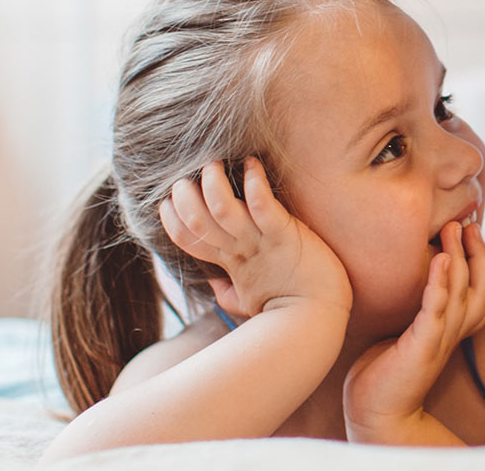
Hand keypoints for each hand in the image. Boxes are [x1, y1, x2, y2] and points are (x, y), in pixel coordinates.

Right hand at [159, 158, 351, 315]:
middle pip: (197, 220)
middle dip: (184, 196)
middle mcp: (239, 250)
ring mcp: (260, 242)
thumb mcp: (247, 301)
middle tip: (186, 178)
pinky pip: (262, 205)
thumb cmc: (289, 309)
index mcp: (229, 263)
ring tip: (213, 164)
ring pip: (222, 208)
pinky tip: (252, 164)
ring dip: (214, 183)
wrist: (317, 320)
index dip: (171, 217)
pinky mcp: (284, 235)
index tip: (168, 200)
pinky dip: (254, 183)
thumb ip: (226, 290)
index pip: (187, 238)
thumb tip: (213, 283)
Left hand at [344, 221, 484, 442]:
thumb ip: (421, 317)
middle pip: (482, 290)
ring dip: (461, 257)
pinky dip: (440, 282)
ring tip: (455, 228)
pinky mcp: (422, 344)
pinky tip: (441, 259)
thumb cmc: (385, 375)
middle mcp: (453, 335)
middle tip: (472, 224)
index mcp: (453, 334)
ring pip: (463, 293)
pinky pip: (436, 309)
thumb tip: (420, 294)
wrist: (377, 413)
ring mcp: (440, 339)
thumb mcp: (409, 338)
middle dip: (480, 254)